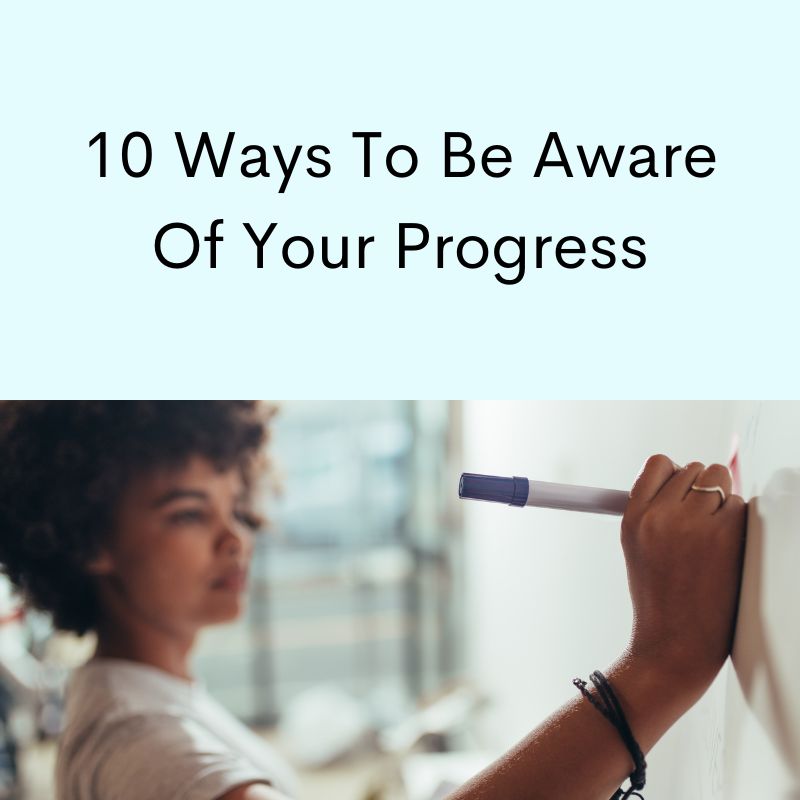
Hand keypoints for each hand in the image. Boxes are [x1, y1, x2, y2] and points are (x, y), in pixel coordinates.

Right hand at [620, 454, 746, 696]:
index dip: (675, 475)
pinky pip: (740, 505)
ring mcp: (692, 524)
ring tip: (715, 533)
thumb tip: (684, 478)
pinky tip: (728, 546)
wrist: (674, 646)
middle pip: (694, 468)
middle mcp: (659, 516)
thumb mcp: (637, 548)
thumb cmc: (660, 601)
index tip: (683, 491)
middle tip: (703, 519)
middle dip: (702, 488)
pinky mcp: (725, 536)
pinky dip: (739, 520)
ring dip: (723, 500)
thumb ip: (652, 511)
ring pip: (720, 479)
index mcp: (633, 517)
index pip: (659, 463)